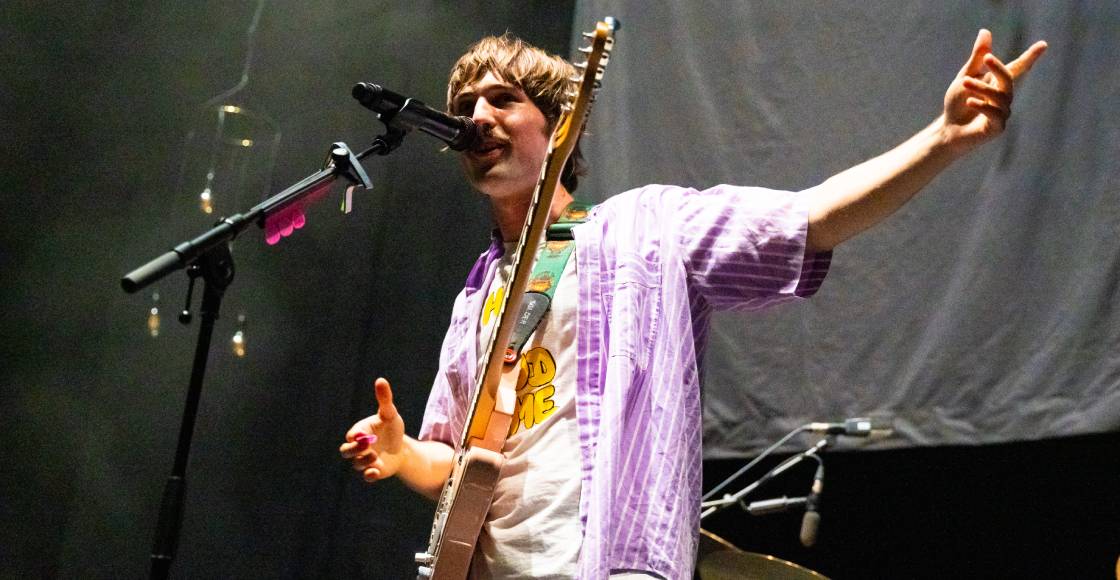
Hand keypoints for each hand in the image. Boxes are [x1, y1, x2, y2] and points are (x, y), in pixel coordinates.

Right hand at [339, 377, 406, 481]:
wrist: (402, 447)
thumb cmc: (392, 428)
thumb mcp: (390, 414)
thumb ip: (384, 399)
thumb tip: (381, 380)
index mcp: (360, 432)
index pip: (351, 436)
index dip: (354, 437)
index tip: (362, 436)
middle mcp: (358, 448)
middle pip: (345, 452)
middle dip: (353, 450)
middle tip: (366, 446)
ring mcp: (364, 460)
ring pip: (356, 464)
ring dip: (363, 461)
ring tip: (376, 456)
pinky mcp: (373, 471)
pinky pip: (366, 476)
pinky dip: (369, 475)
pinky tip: (376, 471)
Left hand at [942, 29, 1046, 150]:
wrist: (948, 129)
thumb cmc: (957, 103)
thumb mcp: (964, 77)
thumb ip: (977, 58)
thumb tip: (985, 31)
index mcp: (998, 83)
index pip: (1018, 68)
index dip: (1030, 57)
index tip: (1043, 44)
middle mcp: (1004, 97)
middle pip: (1008, 80)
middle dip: (998, 68)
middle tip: (986, 58)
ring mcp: (1003, 113)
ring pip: (999, 97)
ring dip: (981, 88)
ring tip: (964, 83)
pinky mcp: (997, 128)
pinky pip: (994, 114)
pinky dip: (983, 106)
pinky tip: (970, 101)